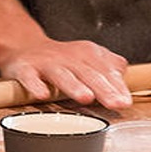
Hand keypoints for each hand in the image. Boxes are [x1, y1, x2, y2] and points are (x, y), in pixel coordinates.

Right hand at [0, 39, 131, 108]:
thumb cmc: (62, 60)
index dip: (117, 86)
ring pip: (61, 74)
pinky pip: (30, 77)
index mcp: (87, 54)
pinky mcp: (25, 69)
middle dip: (102, 88)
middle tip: (115, 103)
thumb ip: (110, 69)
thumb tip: (125, 83)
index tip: (125, 101)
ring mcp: (46, 63)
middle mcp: (68, 57)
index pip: (106, 70)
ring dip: (73, 85)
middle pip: (87, 73)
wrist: (25, 48)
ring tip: (86, 98)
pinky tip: (42, 94)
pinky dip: (35, 85)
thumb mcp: (89, 60)